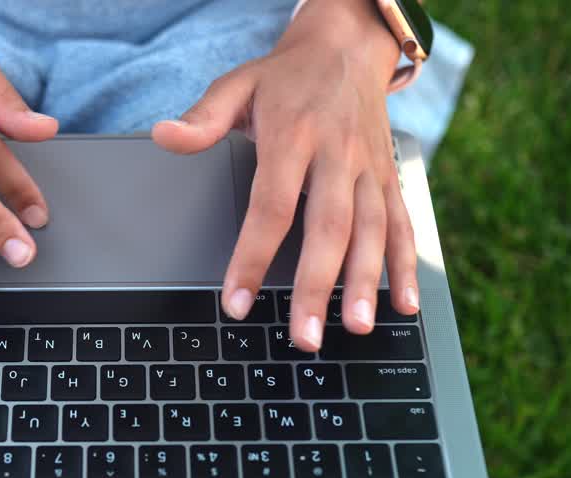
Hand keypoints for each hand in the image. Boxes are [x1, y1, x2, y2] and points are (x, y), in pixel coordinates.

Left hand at [153, 0, 417, 349]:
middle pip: (327, 229)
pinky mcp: (388, 178)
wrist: (347, 46)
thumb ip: (203, 116)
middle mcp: (336, 155)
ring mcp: (367, 169)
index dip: (252, 257)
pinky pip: (401, 224)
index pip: (271, 207)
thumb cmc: (286, 77)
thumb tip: (164, 135)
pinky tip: (403, 304)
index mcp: (293, 136)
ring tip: (355, 328)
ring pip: (371, 232)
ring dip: (365, 283)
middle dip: (315, 287)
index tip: (235, 301)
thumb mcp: (238, 83)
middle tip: (304, 337)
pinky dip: (406, 265)